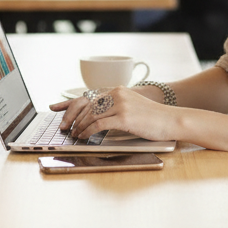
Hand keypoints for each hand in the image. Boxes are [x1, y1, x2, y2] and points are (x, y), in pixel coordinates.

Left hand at [51, 86, 177, 141]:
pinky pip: (99, 125)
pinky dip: (88, 132)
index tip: (57, 110)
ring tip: (74, 135)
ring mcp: (121, 105)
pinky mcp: (125, 118)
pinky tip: (84, 137)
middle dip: (72, 118)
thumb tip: (95, 117)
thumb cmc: (152, 117)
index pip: (89, 96)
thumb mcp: (132, 106)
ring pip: (91, 115)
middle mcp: (118, 94)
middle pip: (87, 106)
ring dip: (79, 127)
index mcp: (118, 90)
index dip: (71, 104)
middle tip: (65, 128)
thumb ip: (115, 107)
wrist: (171, 120)